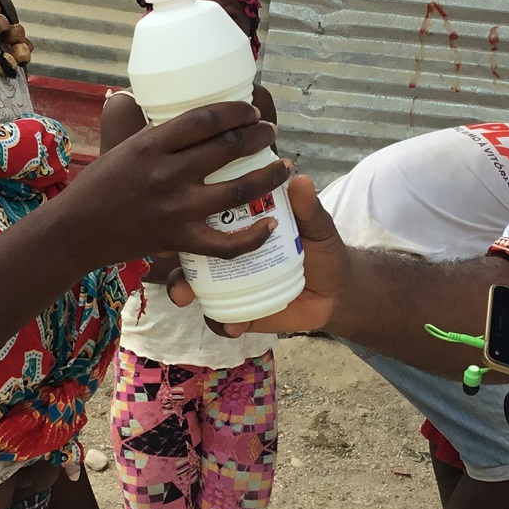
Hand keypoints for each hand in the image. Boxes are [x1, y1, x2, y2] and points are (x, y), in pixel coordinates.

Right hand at [58, 101, 288, 266]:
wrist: (75, 232)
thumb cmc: (97, 186)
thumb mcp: (121, 147)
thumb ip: (147, 130)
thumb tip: (159, 103)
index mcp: (151, 145)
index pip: (205, 119)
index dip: (235, 111)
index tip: (251, 110)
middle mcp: (167, 173)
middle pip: (227, 148)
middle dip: (258, 136)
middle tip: (271, 132)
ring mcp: (176, 209)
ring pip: (237, 190)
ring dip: (268, 176)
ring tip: (284, 166)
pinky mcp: (179, 239)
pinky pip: (225, 243)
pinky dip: (252, 236)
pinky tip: (270, 225)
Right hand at [168, 174, 345, 333]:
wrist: (336, 289)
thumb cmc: (321, 248)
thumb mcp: (316, 226)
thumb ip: (308, 208)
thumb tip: (300, 181)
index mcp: (238, 226)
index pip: (206, 218)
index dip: (184, 217)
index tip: (172, 215)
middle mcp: (226, 255)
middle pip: (189, 255)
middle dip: (173, 257)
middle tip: (173, 263)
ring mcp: (230, 286)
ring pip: (196, 289)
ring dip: (183, 291)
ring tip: (184, 297)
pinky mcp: (241, 313)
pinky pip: (221, 321)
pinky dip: (223, 325)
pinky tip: (233, 327)